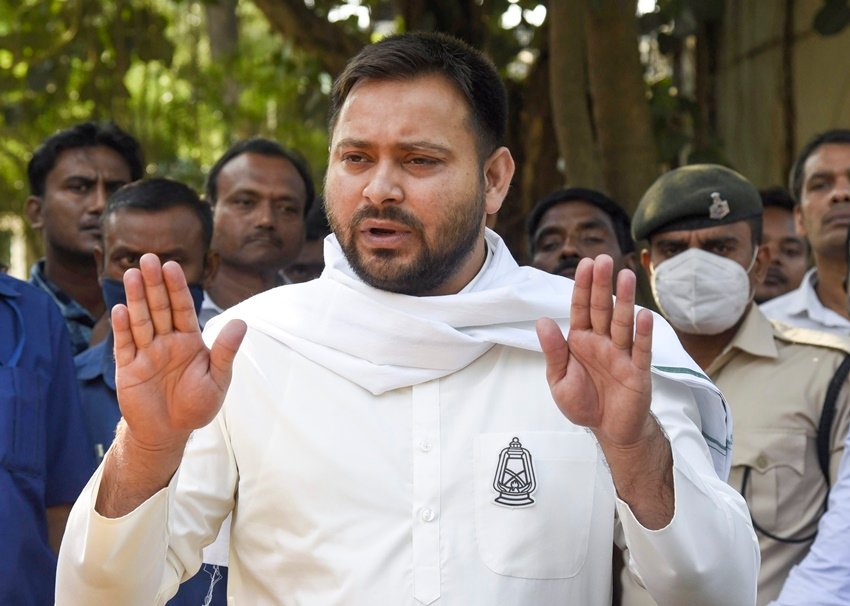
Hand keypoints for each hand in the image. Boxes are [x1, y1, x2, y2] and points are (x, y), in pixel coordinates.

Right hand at [113, 254, 246, 451]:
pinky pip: (125, 345)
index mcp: (189, 341)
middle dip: (154, 284)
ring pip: (140, 321)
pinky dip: (123, 329)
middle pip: (159, 308)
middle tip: (149, 258)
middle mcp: (166, 342)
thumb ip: (225, 351)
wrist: (169, 433)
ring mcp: (146, 353)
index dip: (177, 288)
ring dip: (136, 298)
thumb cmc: (197, 406)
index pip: (183, 309)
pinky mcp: (128, 369)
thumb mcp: (217, 379)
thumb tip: (241, 322)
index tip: (172, 266)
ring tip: (132, 274)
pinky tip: (120, 309)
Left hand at [536, 255, 653, 448]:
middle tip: (604, 259)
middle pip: (602, 309)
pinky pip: (641, 350)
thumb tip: (542, 321)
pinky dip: (643, 333)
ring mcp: (622, 354)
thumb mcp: (559, 380)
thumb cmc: (583, 402)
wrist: (608, 430)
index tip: (585, 263)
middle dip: (602, 284)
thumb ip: (553, 352)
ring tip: (626, 276)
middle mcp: (602, 342)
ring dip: (624, 300)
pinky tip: (644, 315)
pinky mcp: (638, 371)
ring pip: (622, 323)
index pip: (581, 308)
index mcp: (580, 341)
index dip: (583, 286)